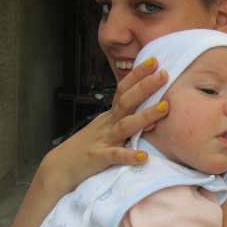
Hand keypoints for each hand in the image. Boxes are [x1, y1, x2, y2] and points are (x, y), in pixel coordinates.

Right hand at [40, 57, 168, 193]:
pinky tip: (144, 156)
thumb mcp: (107, 126)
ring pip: (125, 126)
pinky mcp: (99, 158)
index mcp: (111, 115)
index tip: (155, 60)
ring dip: (145, 116)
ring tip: (165, 108)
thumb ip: (125, 115)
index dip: (138, 75)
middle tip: (164, 74)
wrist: (62, 166)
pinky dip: (129, 156)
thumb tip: (148, 103)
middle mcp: (108, 124)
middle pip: (126, 101)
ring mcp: (103, 140)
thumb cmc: (90, 145)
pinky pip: (115, 156)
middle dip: (145, 87)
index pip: (124, 90)